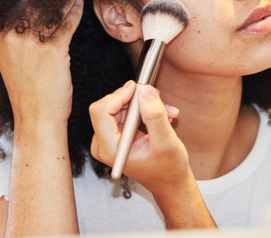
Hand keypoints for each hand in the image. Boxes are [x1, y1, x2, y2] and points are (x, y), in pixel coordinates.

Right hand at [0, 0, 83, 124]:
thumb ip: (18, 35)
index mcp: (1, 37)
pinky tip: (79, 6)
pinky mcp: (52, 49)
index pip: (15, 2)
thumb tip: (30, 11)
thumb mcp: (13, 58)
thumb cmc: (29, 92)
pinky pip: (67, 22)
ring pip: (52, 9)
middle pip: (34, 1)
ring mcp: (31, 42)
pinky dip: (76, 12)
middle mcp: (12, 37)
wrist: (37, 117)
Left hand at [89, 81, 187, 195]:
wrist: (169, 182)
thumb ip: (155, 117)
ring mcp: (107, 139)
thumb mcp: (166, 143)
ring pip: (118, 106)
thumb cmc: (168, 169)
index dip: (119, 95)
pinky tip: (160, 117)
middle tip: (156, 97)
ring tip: (165, 112)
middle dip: (134, 100)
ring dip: (142, 105)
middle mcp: (103, 143)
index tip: (137, 88)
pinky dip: (142, 111)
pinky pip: (123, 112)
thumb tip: (145, 92)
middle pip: (108, 106)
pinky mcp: (115, 135)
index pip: (101, 111)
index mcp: (110, 148)